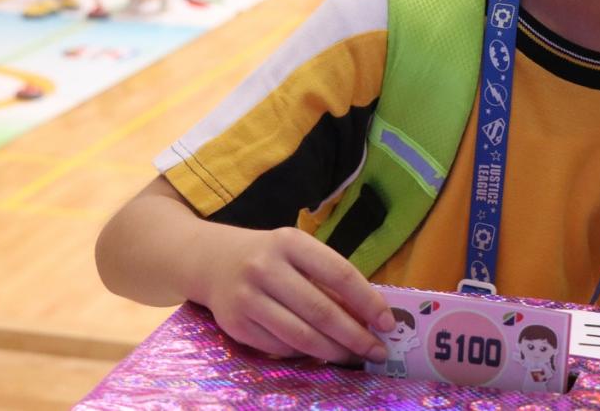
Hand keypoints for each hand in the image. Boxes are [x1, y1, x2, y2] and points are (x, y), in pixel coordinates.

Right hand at [195, 226, 395, 364]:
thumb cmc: (269, 257)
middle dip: (355, 336)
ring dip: (333, 351)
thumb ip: (328, 278)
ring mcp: (247, 298)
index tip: (387, 323)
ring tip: (354, 357)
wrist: (211, 260)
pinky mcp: (235, 324)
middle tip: (377, 352)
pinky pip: (279, 347)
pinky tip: (320, 353)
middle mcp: (266, 268)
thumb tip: (370, 315)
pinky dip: (304, 354)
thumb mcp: (297, 252)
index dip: (367, 301)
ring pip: (300, 336)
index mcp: (290, 243)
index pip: (339, 274)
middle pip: (320, 311)